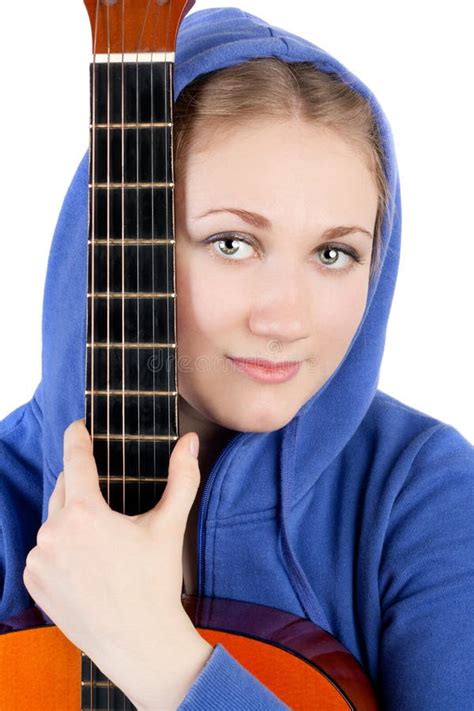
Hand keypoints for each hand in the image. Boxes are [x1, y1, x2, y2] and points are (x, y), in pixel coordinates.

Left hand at [23, 419, 212, 710]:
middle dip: (81, 485)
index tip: (79, 426)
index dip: (77, 437)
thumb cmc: (155, 582)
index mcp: (85, 513)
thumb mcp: (170, 526)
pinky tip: (83, 561)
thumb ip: (182, 478)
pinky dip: (58, 547)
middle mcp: (54, 533)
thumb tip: (189, 441)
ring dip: (70, 519)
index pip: (75, 460)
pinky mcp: (33, 581)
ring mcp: (39, 559)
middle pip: (64, 489)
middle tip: (105, 499)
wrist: (138, 642)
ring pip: (53, 520)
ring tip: (99, 539)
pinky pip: (42, 549)